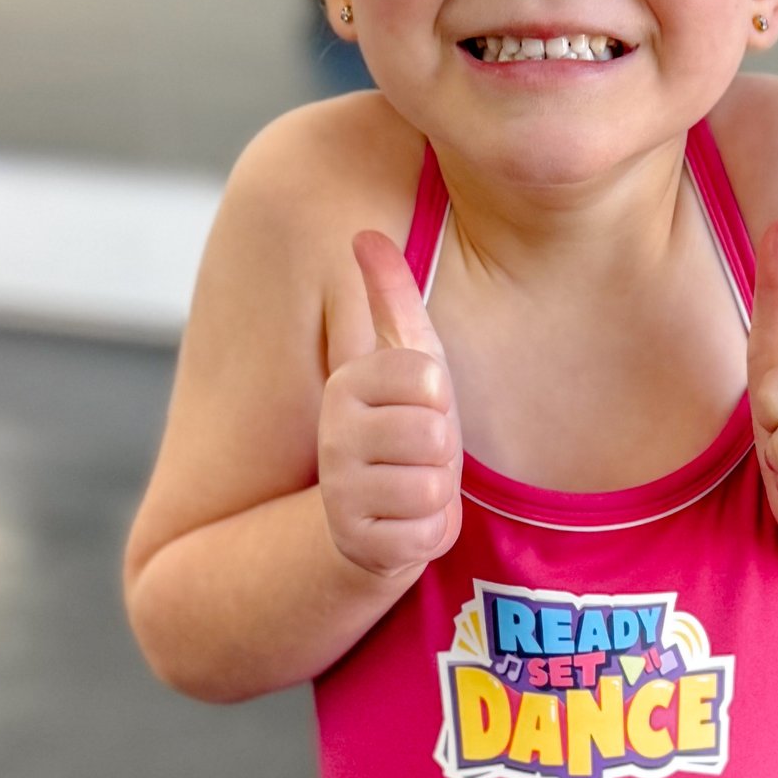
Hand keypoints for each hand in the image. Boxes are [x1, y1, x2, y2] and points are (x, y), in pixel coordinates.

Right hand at [318, 230, 463, 574]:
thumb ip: (389, 296)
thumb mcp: (404, 358)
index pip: (426, 376)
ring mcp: (344, 492)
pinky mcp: (361, 544)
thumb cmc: (398, 429)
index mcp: (348, 384)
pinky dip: (431, 531)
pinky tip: (407, 523)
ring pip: (434, 484)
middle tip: (420, 454)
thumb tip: (363, 233)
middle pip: (434, 433)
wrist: (370, 517)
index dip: (439, 398)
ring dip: (438, 490)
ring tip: (414, 485)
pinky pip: (429, 531)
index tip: (419, 406)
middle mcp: (334, 437)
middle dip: (443, 450)